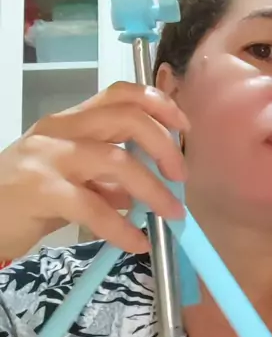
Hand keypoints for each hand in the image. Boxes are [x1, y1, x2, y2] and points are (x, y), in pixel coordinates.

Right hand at [0, 81, 188, 259]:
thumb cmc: (22, 198)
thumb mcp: (67, 178)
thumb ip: (104, 179)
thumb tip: (143, 192)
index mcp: (70, 121)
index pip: (120, 94)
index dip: (159, 104)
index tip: (183, 128)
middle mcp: (60, 129)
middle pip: (126, 117)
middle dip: (164, 145)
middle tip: (180, 176)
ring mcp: (48, 157)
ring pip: (116, 160)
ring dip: (153, 189)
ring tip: (170, 214)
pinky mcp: (40, 190)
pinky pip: (93, 208)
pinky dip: (122, 227)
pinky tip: (136, 242)